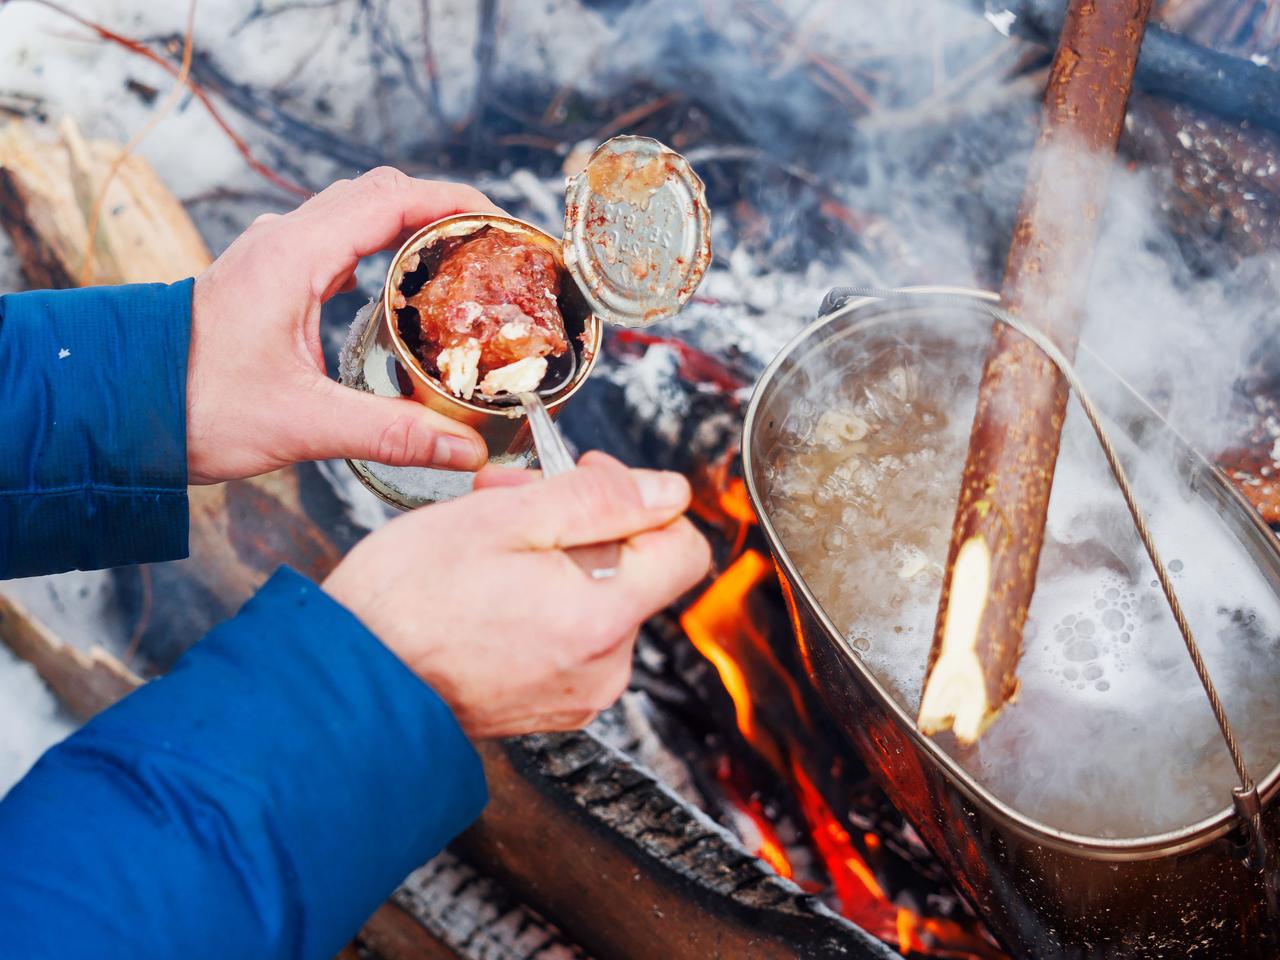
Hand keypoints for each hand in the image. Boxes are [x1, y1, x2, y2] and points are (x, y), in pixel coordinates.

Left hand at [187, 168, 499, 483]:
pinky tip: (400, 289)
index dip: (452, 203)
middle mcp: (282, 244)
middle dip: (439, 210)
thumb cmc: (195, 406)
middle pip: (377, 195)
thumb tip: (463, 450)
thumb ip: (391, 433)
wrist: (119, 409)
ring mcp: (272, 258)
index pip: (389, 200)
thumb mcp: (304, 424)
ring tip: (457, 262)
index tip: (499, 221)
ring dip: (407, 226)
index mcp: (293, 257)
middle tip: (489, 246)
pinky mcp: (267, 280)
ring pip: (353, 214)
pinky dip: (378, 249)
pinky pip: (334, 243)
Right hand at [322, 453, 711, 738]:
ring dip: (555, 556)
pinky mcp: (553, 706)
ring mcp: (580, 693)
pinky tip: (487, 587)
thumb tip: (670, 491)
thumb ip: (600, 500)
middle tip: (506, 495)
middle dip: (579, 520)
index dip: (643, 501)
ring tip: (485, 542)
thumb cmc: (407, 602)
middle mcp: (605, 667)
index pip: (686, 548)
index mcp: (602, 617)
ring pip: (599, 597)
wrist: (349, 689)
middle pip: (635, 568)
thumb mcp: (503, 517)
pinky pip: (572, 635)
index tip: (588, 481)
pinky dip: (542, 601)